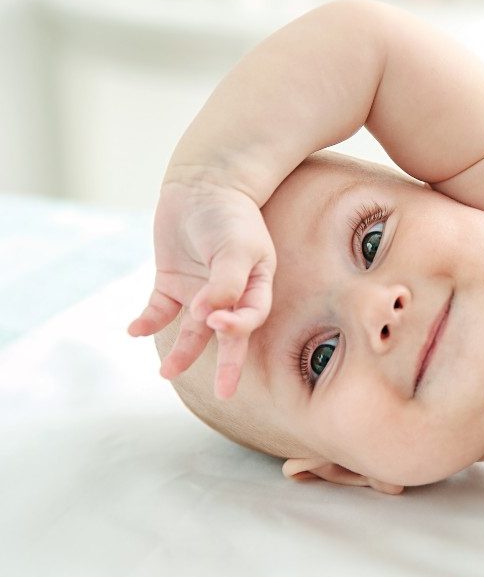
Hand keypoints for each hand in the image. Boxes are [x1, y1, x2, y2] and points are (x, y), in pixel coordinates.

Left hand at [127, 179, 275, 398]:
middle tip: (224, 394)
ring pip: (193, 330)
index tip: (215, 322)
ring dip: (183, 352)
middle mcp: (230, 294)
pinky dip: (148, 322)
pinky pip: (160, 310)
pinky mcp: (171, 283)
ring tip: (166, 374)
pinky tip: (135, 331)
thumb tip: (207, 318)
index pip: (251, 317)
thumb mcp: (236, 245)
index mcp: (256, 285)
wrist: (203, 182)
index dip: (236, 326)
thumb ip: (226, 282)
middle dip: (227, 365)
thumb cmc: (230, 213)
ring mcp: (200, 290)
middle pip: (229, 335)